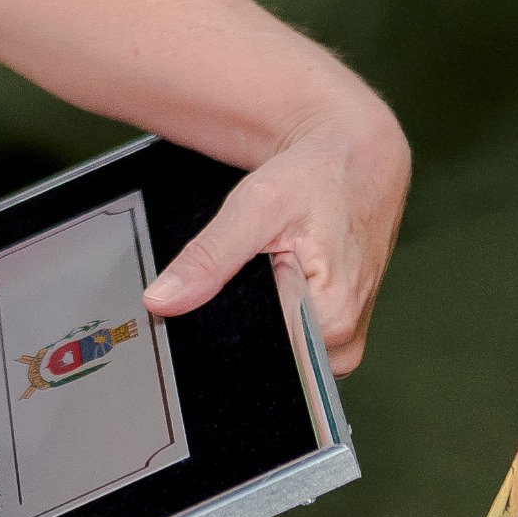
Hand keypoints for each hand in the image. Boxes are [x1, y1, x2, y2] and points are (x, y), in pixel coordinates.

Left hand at [139, 91, 406, 369]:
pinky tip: (274, 284)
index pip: (253, 354)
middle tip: (243, 269)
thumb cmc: (315, 177)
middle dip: (240, 324)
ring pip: (279, 353)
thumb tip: (160, 301)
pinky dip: (276, 319)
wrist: (357, 160)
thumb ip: (208, 257)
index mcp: (330, 319)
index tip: (217, 292)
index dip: (221, 328)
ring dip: (258, 321)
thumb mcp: (256, 205)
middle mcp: (343, 342)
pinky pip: (295, 344)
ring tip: (262, 270)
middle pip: (266, 356)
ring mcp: (344, 343)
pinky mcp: (341, 335)